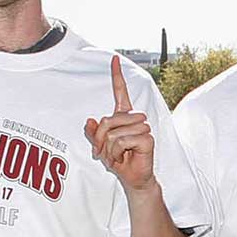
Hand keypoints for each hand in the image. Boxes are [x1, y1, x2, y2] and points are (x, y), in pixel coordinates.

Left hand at [84, 55, 156, 192]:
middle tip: (105, 153)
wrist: (133, 177)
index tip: (114, 59)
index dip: (117, 76)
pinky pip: (123, 140)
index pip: (120, 92)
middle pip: (108, 120)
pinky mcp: (147, 138)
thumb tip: (89, 121)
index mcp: (123, 117)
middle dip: (101, 139)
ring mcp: (143, 128)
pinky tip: (123, 157)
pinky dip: (117, 152)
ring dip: (109, 149)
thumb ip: (93, 134)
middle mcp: (134, 119)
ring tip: (116, 157)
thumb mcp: (101, 147)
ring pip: (114, 132)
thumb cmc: (119, 160)